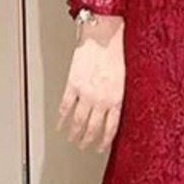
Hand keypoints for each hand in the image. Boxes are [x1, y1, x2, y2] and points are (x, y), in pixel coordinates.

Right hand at [57, 15, 124, 152]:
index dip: (105, 141)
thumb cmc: (115, 53)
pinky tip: (59, 125)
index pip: (111, 127)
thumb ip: (117, 96)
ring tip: (72, 139)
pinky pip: (65, 107)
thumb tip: (112, 111)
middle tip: (84, 146)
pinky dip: (61, 118)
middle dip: (88, 140)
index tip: (100, 147)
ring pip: (78, 121)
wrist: (102, 36)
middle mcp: (101, 99)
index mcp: (116, 98)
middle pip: (92, 128)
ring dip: (74, 133)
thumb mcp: (123, 79)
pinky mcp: (72, 85)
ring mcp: (86, 93)